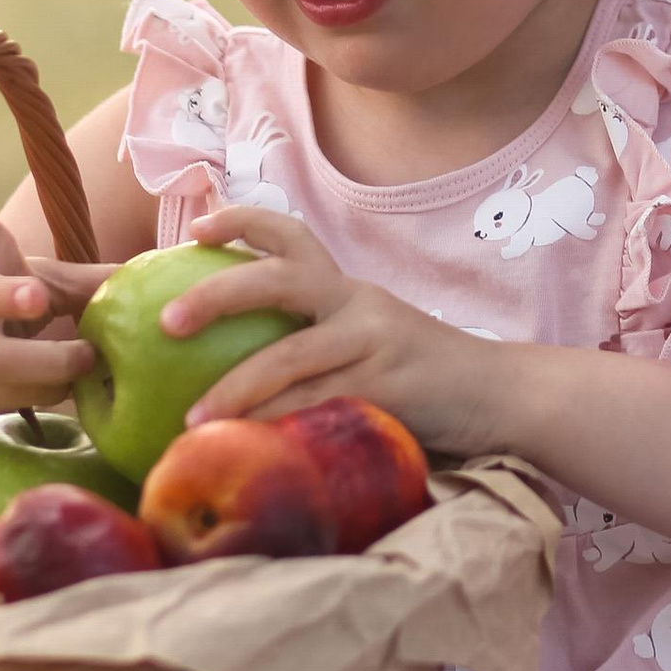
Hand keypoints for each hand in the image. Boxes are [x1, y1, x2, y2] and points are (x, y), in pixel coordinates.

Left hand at [167, 204, 515, 457]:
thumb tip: (235, 371)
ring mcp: (375, 342)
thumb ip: (319, 346)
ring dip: (234, 388)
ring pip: (290, 355)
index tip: (195, 229)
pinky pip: (319, 406)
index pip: (292, 236)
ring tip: (191, 421)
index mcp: (349, 290)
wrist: (502, 396)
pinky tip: (247, 448)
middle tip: (168, 320)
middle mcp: (359, 303)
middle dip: (217, 294)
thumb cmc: (426, 380)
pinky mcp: (389, 387)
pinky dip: (277, 426)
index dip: (241, 223)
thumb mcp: (372, 344)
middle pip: (279, 279)